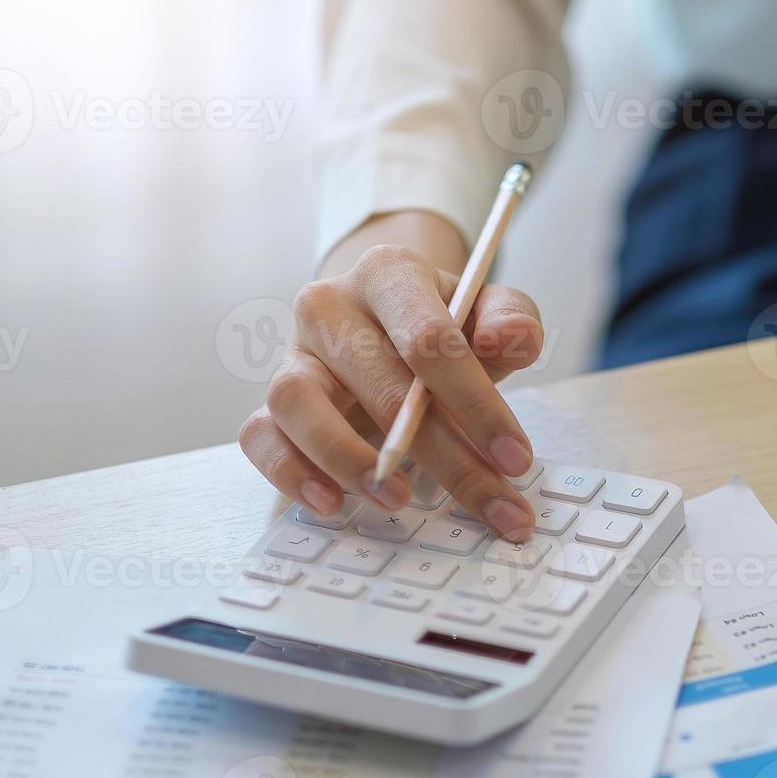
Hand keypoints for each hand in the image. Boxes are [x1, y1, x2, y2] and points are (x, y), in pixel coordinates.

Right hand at [239, 243, 544, 540]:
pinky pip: (260, 436)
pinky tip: (333, 503)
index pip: (429, 339)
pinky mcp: (271, 402)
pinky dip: (290, 473)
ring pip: (297, 403)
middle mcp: (329, 308)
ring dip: (347, 459)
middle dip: (444, 455)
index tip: (516, 457)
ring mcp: (293, 354)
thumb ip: (513, 318)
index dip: (477, 403)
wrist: (385, 322)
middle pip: (381, 385)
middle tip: (491, 503)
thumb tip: (512, 338)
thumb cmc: (441, 323)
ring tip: (398, 500)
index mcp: (388, 273)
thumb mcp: (487, 311)